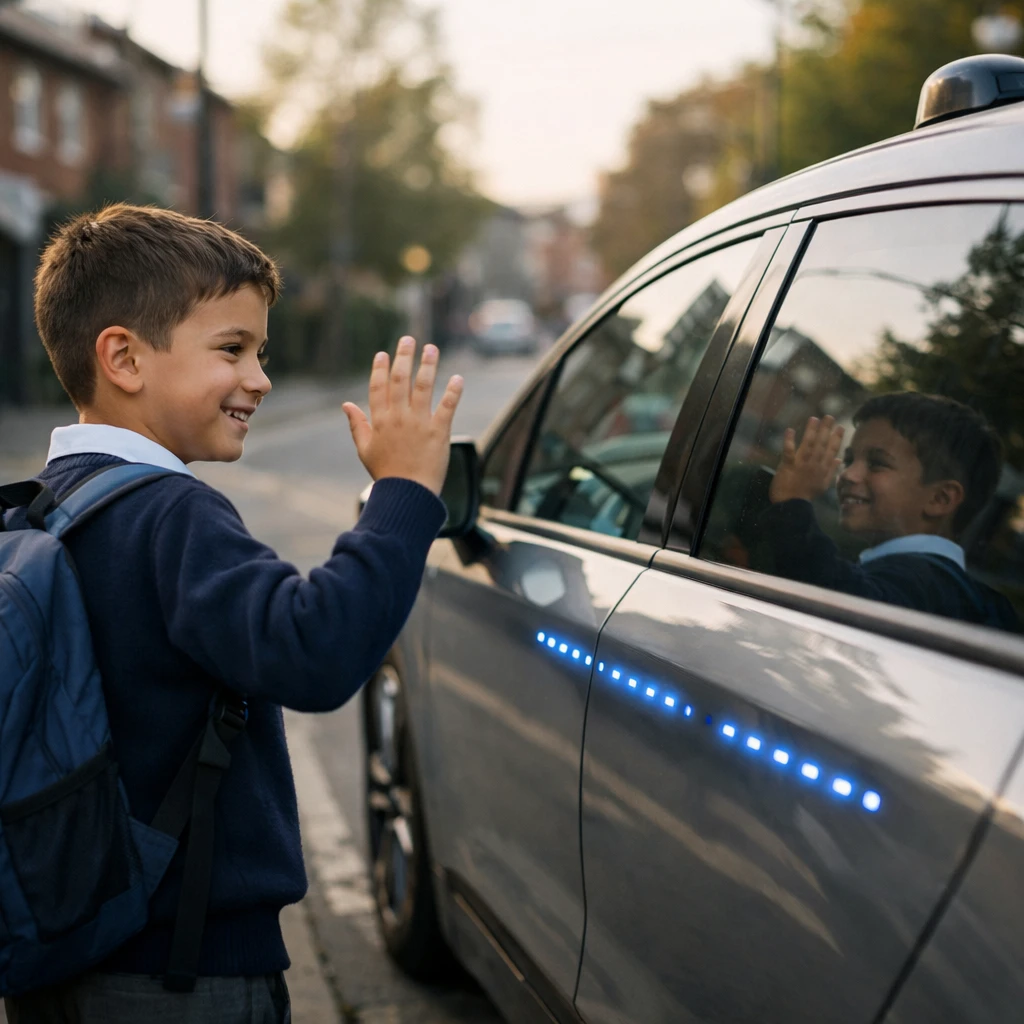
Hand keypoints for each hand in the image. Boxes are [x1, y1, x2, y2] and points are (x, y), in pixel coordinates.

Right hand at [342, 337, 463, 494]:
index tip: (383, 353)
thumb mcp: (365, 450)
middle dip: (404, 357)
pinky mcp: (439, 432)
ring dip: (428, 365)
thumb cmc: (386, 473)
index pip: (378, 387)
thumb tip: (346, 405)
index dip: (380, 368)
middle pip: (400, 380)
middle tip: (409, 339)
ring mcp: (419, 423)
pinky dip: (453, 391)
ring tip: (432, 349)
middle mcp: (399, 417)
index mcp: (380, 421)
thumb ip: (357, 425)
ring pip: (423, 387)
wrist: (407, 494)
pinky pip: (447, 406)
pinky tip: (457, 378)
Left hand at [769, 415, 843, 503]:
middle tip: (829, 416)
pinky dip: (789, 441)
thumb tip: (839, 459)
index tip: (841, 427)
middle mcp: (814, 465)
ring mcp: (801, 465)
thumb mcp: (823, 484)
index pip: (831, 451)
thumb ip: (831, 470)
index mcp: (823, 469)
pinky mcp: (787, 466)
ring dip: (811, 431)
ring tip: (814, 419)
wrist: (792, 505)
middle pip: (821, 445)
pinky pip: (788, 452)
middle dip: (825, 430)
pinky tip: (790, 430)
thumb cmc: (806, 495)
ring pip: (808, 445)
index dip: (836, 438)